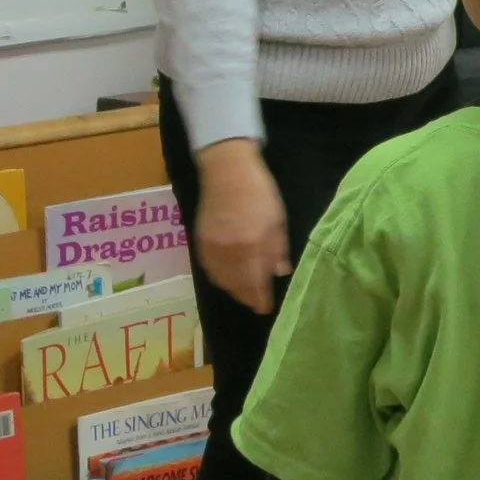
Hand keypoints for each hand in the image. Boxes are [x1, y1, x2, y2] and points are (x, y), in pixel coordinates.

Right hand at [193, 140, 291, 314]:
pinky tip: (227, 279)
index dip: (260, 298)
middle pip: (238, 285)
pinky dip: (219, 278)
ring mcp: (213, 247)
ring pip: (222, 279)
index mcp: (253, 245)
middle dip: (247, 297)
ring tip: (244, 294)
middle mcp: (231, 251)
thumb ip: (277, 248)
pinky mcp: (200, 241)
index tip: (265, 308)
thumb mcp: (277, 219)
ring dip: (233, 291)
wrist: (227, 171)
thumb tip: (279, 273)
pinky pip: (209, 269)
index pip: (256, 282)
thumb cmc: (259, 192)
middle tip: (256, 304)